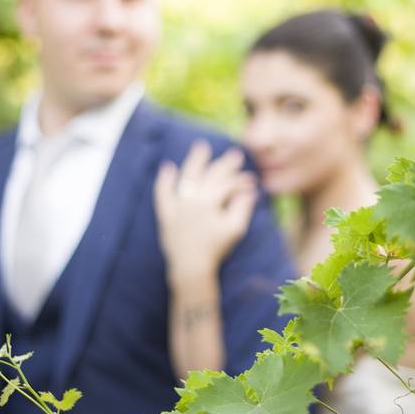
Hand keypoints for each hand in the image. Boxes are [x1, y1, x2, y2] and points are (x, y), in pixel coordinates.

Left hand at [154, 140, 258, 278]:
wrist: (191, 267)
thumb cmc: (216, 249)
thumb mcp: (235, 229)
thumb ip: (242, 208)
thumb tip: (250, 192)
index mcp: (209, 201)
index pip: (227, 184)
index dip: (241, 181)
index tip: (252, 181)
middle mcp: (191, 199)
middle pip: (210, 175)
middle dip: (225, 165)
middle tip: (236, 155)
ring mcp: (177, 205)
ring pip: (187, 177)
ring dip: (195, 161)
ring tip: (201, 146)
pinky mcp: (167, 214)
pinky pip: (162, 194)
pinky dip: (164, 180)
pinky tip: (168, 167)